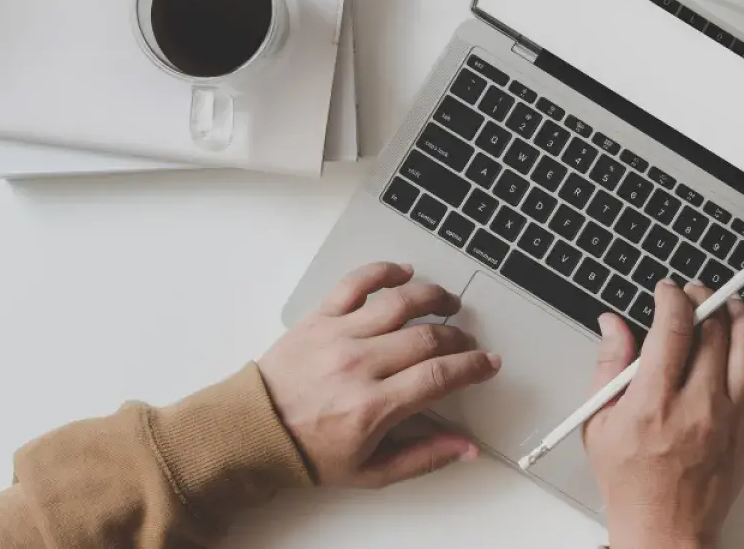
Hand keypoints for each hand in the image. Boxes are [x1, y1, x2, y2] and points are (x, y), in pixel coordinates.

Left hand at [259, 262, 500, 487]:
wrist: (255, 430)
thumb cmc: (311, 452)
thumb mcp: (371, 472)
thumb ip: (424, 457)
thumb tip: (468, 448)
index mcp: (373, 407)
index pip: (439, 376)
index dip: (472, 367)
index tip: (488, 363)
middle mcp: (359, 365)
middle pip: (426, 337)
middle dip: (457, 338)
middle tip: (466, 344)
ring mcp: (338, 335)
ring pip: (399, 302)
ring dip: (432, 296)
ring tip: (448, 302)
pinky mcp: (319, 317)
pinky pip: (356, 283)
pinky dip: (383, 271)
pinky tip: (404, 272)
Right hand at [584, 281, 743, 548]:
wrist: (665, 529)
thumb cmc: (631, 482)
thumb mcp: (599, 422)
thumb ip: (608, 366)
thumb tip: (612, 324)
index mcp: (655, 401)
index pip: (674, 327)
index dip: (672, 297)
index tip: (666, 291)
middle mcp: (699, 405)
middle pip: (714, 329)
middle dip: (704, 298)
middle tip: (694, 294)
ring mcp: (733, 417)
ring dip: (742, 314)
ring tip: (730, 305)